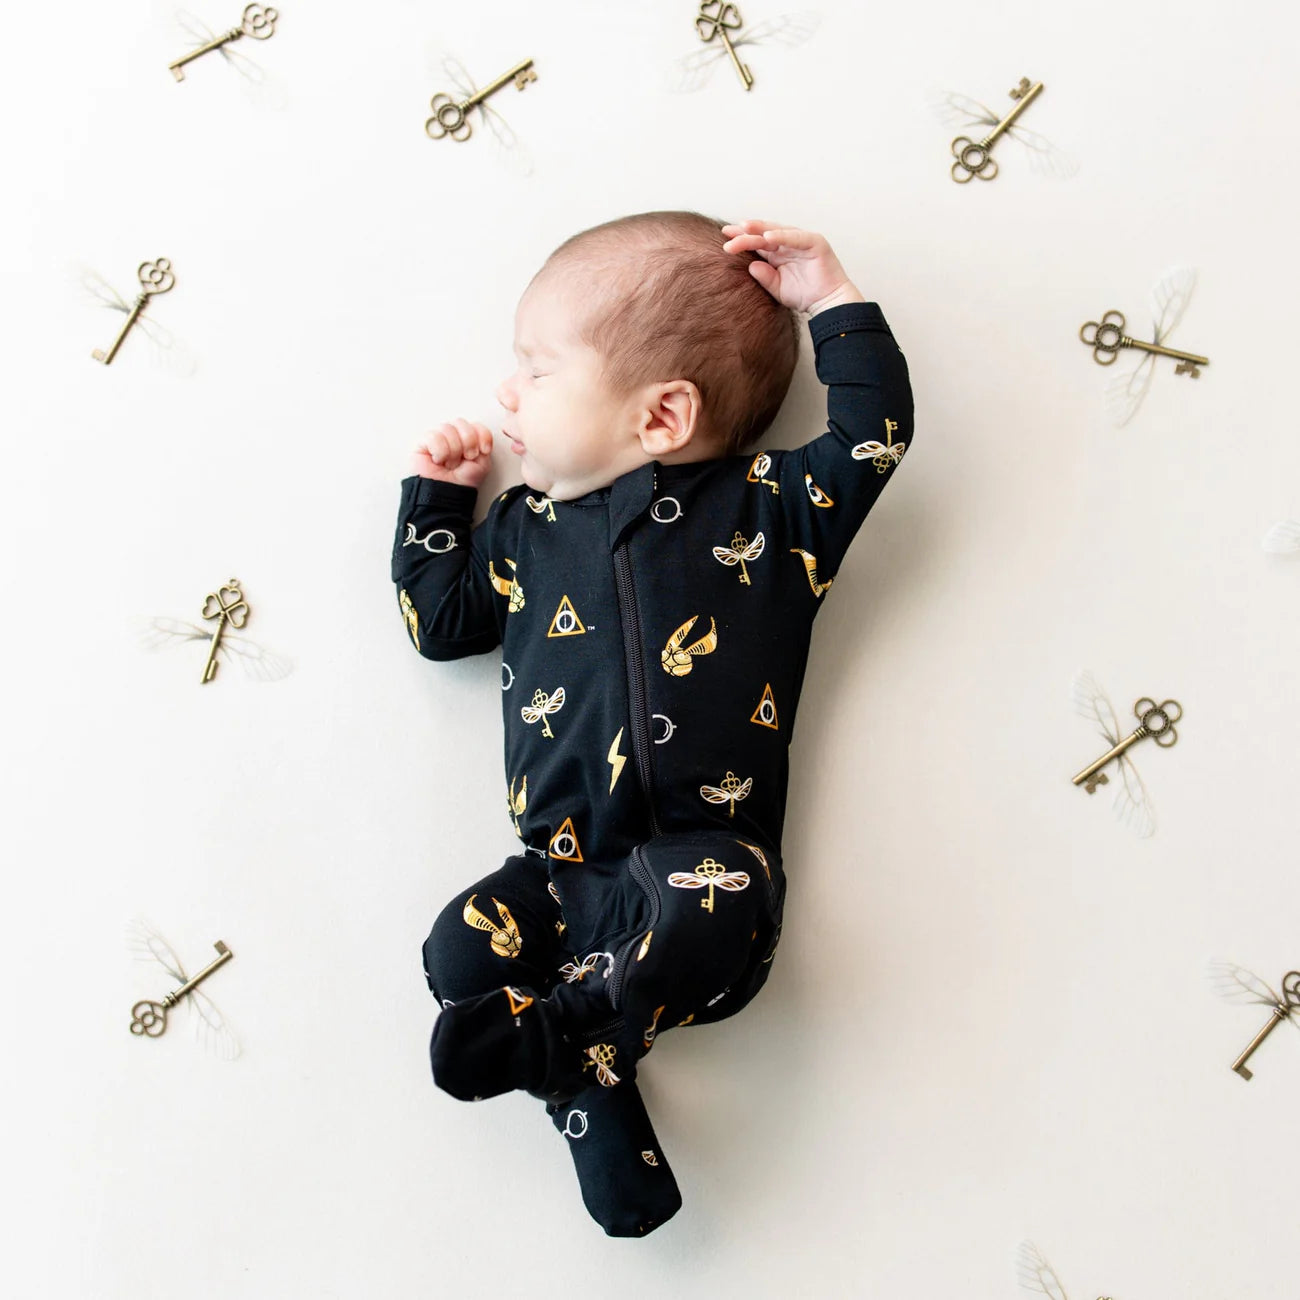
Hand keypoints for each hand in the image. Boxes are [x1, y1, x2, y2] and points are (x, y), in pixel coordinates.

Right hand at [410, 420, 493, 487]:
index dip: (482, 435)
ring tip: (449, 463)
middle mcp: (451, 436)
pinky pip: (434, 436)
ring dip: (453, 450)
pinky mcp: (421, 442)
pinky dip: (440, 451)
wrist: (446, 495)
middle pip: (461, 423)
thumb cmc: (461, 483)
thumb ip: (484, 444)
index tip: (483, 450)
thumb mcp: (482, 464)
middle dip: (468, 443)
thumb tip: (480, 434)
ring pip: (447, 428)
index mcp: (466, 439)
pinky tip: (438, 461)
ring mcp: (436, 437)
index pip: (475, 424)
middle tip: (465, 458)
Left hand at [721, 220, 864, 315]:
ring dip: (760, 229)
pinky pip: (795, 237)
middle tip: (728, 232)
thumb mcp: (778, 288)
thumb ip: (764, 277)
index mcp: (778, 253)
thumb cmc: (804, 296)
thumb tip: (750, 266)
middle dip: (746, 232)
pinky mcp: (815, 242)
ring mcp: (801, 241)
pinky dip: (782, 236)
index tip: (725, 240)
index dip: (742, 239)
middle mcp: (788, 244)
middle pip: (763, 234)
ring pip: (777, 232)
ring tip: (744, 228)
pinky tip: (767, 238)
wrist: (827, 304)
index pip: (757, 242)